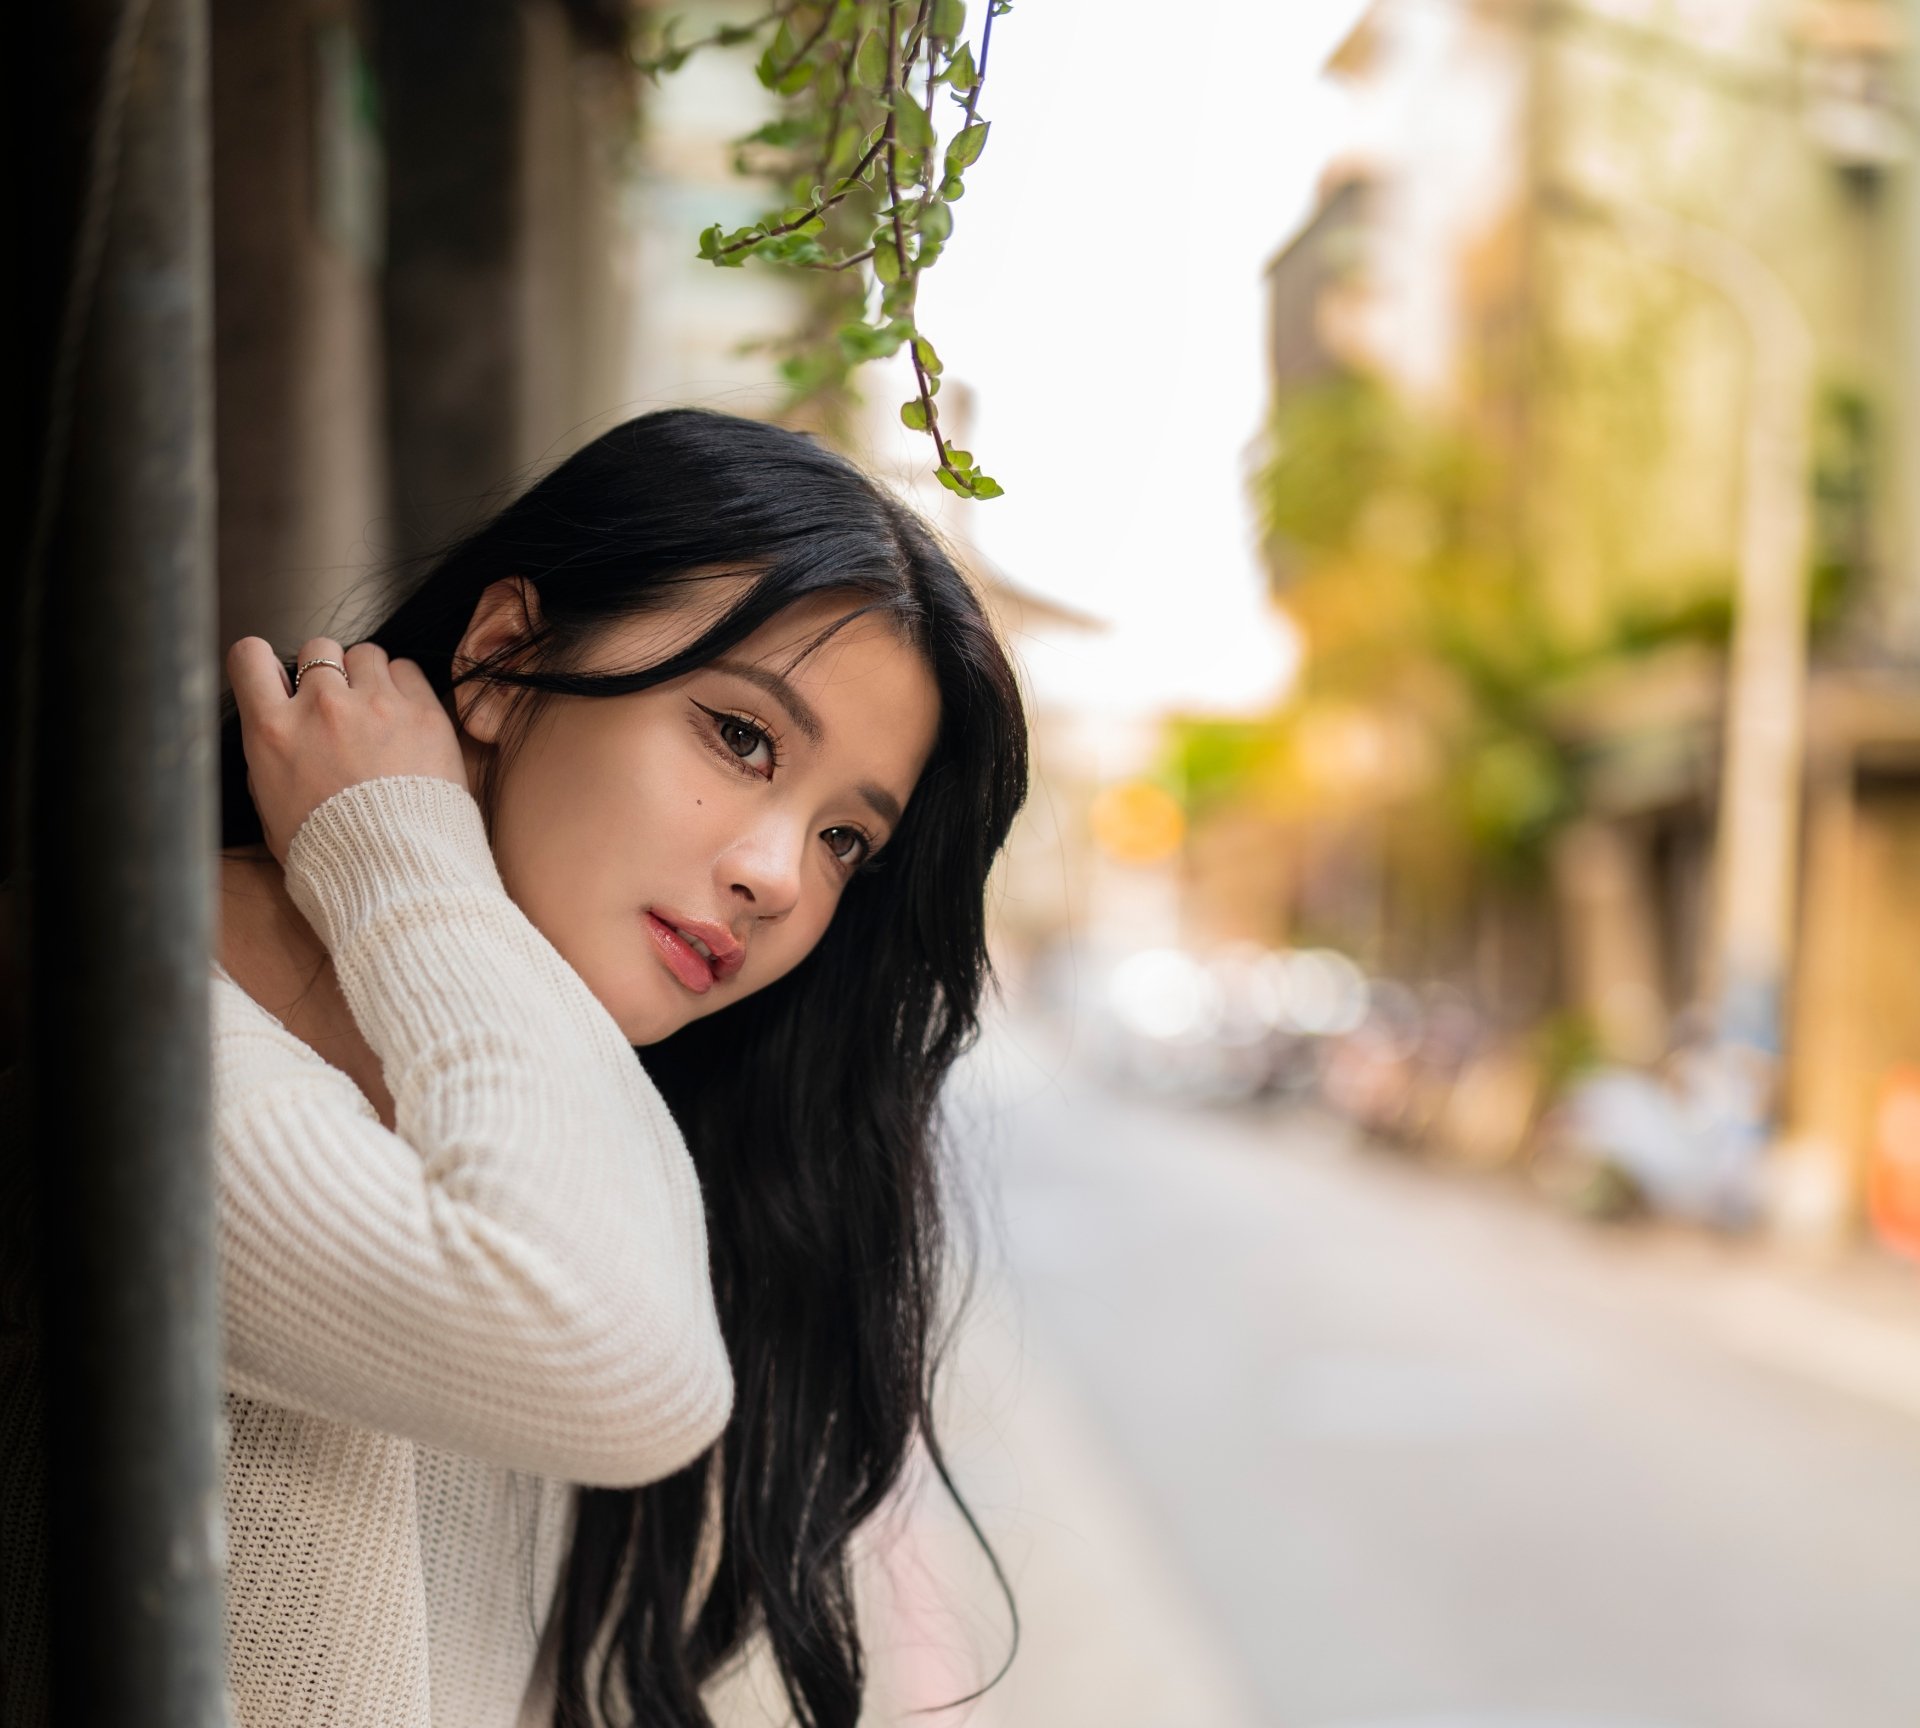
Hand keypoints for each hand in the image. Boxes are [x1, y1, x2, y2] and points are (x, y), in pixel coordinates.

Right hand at [226, 635, 469, 865]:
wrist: (395, 873)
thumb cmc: (332, 852)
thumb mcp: (273, 808)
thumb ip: (271, 756)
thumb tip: (276, 728)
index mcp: (273, 731)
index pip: (249, 656)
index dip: (264, 663)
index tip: (278, 678)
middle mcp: (321, 707)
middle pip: (318, 648)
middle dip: (327, 672)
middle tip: (340, 708)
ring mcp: (375, 705)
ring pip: (365, 653)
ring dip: (368, 676)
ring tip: (377, 714)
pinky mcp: (422, 712)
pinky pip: (408, 670)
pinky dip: (405, 687)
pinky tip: (405, 719)